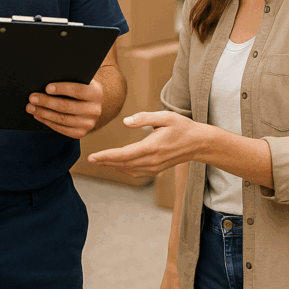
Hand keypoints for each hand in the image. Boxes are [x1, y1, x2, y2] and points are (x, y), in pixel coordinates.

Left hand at [26, 79, 102, 138]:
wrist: (91, 104)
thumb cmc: (80, 87)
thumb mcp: (80, 80)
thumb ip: (69, 78)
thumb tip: (46, 78)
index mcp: (96, 93)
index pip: (78, 90)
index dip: (62, 89)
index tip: (47, 87)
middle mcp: (94, 110)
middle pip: (67, 106)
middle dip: (47, 102)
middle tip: (32, 98)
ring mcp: (88, 123)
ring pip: (62, 119)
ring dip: (43, 113)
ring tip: (30, 107)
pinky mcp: (80, 133)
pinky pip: (61, 129)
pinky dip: (47, 122)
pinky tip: (38, 115)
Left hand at [86, 111, 201, 176]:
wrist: (198, 143)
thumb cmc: (182, 127)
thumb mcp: (165, 116)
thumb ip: (144, 118)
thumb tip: (125, 122)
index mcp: (152, 147)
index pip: (123, 154)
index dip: (106, 156)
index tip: (92, 157)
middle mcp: (152, 160)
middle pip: (122, 163)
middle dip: (104, 162)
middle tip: (90, 160)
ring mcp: (154, 167)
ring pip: (128, 169)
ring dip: (112, 166)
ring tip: (99, 161)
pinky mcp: (156, 170)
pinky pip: (135, 172)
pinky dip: (123, 168)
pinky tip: (117, 164)